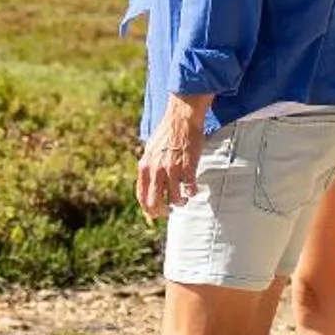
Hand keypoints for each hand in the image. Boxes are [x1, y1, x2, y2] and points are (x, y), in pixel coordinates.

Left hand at [136, 93, 211, 216]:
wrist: (181, 118)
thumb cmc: (166, 135)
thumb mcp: (150, 152)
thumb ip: (148, 169)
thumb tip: (147, 188)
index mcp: (144, 167)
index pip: (141, 196)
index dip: (147, 210)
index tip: (154, 215)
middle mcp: (156, 170)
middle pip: (155, 202)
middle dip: (162, 212)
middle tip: (169, 211)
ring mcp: (172, 169)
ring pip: (174, 198)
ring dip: (180, 202)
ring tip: (183, 198)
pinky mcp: (188, 166)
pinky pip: (189, 188)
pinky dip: (192, 192)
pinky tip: (193, 189)